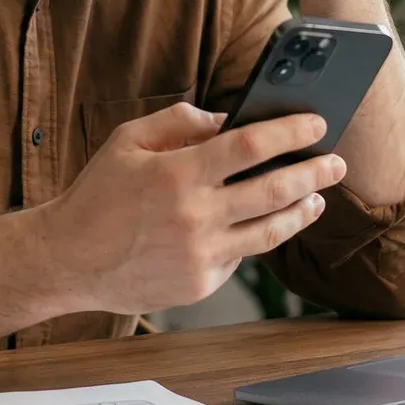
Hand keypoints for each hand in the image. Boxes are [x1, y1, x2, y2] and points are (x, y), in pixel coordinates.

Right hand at [42, 103, 347, 313]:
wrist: (68, 259)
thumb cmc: (97, 196)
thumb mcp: (128, 141)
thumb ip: (179, 121)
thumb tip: (226, 120)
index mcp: (178, 174)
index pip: (251, 146)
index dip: (291, 133)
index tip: (315, 125)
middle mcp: (195, 216)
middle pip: (274, 190)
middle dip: (314, 173)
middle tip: (336, 163)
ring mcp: (200, 255)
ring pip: (270, 231)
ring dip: (302, 211)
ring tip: (318, 198)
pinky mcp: (200, 284)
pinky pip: (241, 256)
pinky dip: (256, 238)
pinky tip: (264, 224)